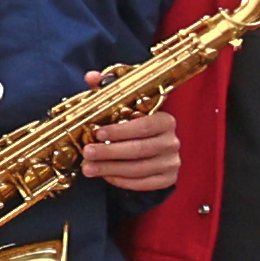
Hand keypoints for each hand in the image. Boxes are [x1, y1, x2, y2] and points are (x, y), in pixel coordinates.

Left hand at [77, 73, 181, 190]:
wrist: (154, 153)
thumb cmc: (135, 127)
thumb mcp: (124, 106)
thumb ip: (107, 89)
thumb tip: (91, 76)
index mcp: (165, 120)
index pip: (144, 126)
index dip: (120, 131)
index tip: (98, 133)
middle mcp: (172, 141)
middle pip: (139, 149)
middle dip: (109, 152)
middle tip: (87, 152)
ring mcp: (171, 162)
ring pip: (138, 169)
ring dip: (110, 169)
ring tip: (89, 168)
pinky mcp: (168, 179)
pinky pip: (143, 184)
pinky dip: (122, 182)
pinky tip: (106, 177)